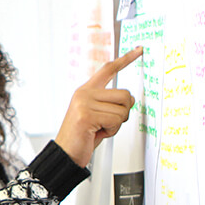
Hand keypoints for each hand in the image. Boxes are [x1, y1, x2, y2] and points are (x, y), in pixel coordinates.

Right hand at [54, 47, 141, 166]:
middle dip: (123, 112)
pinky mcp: (86, 115)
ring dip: (116, 123)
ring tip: (100, 128)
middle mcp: (84, 93)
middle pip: (124, 94)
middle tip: (108, 123)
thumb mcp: (96, 115)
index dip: (126, 59)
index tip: (139, 50)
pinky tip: (98, 133)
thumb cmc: (81, 137)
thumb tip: (129, 99)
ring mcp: (84, 103)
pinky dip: (111, 130)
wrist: (65, 154)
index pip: (108, 70)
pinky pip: (115, 120)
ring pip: (122, 109)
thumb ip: (108, 103)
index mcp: (85, 91)